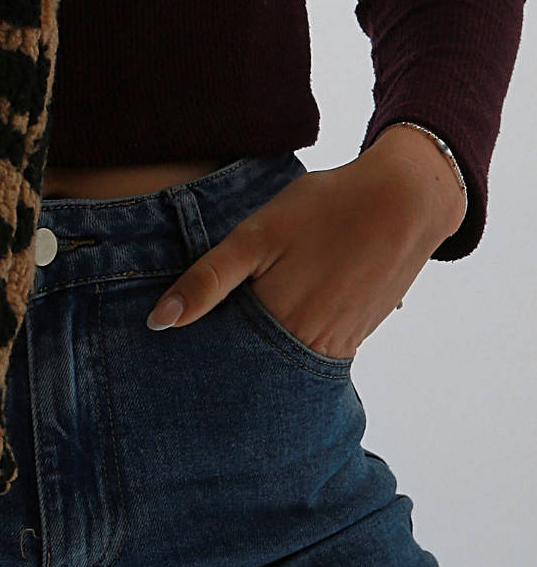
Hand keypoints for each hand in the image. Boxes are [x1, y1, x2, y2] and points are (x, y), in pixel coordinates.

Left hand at [143, 129, 468, 358]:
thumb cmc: (325, 209)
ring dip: (256, 352)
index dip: (195, 348)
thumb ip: (208, 280)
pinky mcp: (354, 336)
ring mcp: (334, 345)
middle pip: (250, 365)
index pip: (219, 354)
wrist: (405, 201)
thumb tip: (160, 323)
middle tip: (200, 337)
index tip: (171, 343)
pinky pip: (309, 354)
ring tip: (237, 325)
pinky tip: (277, 318)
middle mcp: (305, 346)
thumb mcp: (256, 235)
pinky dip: (287, 343)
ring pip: (280, 362)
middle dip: (223, 355)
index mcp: (275, 322)